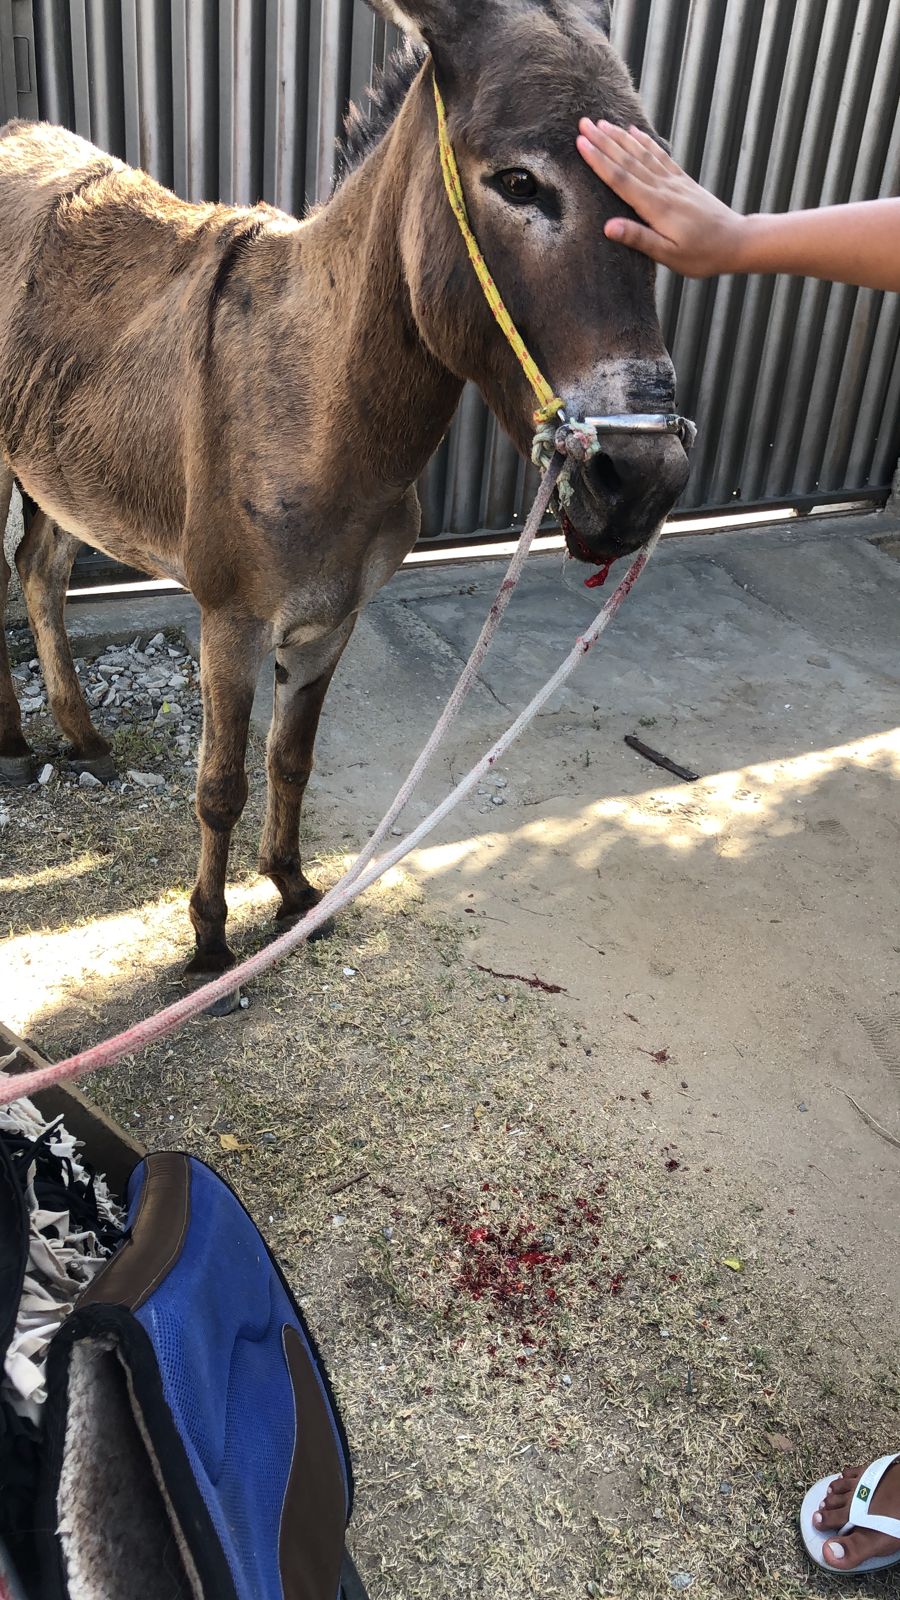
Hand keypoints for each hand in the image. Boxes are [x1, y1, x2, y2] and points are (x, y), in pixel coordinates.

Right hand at [577, 120, 751, 276]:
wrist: (736, 241)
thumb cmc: (702, 255)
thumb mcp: (670, 256)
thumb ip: (640, 239)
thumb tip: (608, 227)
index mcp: (657, 207)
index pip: (621, 179)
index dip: (599, 160)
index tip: (581, 143)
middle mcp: (664, 188)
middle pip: (628, 160)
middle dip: (603, 141)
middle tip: (583, 122)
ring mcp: (674, 182)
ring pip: (642, 154)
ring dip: (619, 137)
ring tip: (601, 122)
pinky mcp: (682, 181)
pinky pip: (660, 156)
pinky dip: (645, 142)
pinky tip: (634, 131)